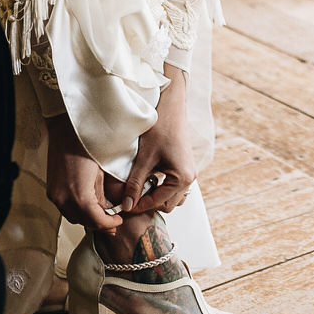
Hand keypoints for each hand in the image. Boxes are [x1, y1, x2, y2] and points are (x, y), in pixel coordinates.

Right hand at [46, 114, 121, 233]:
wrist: (67, 128)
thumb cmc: (88, 144)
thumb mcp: (101, 170)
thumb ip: (102, 194)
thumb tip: (106, 209)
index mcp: (79, 194)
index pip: (96, 220)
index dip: (109, 224)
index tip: (118, 221)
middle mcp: (63, 198)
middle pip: (83, 221)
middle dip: (99, 223)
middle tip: (113, 221)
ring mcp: (55, 195)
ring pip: (72, 216)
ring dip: (87, 218)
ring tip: (102, 214)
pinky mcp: (51, 190)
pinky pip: (64, 207)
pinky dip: (77, 210)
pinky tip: (88, 204)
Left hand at [120, 65, 195, 215]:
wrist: (171, 107)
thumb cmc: (160, 129)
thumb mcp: (144, 158)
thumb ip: (135, 184)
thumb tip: (126, 205)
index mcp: (182, 178)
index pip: (157, 203)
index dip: (139, 205)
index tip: (123, 205)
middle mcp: (190, 178)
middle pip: (167, 204)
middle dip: (149, 202)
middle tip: (131, 196)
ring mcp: (189, 172)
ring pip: (172, 197)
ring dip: (157, 196)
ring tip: (141, 187)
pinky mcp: (185, 166)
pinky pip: (174, 186)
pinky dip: (162, 187)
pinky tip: (149, 177)